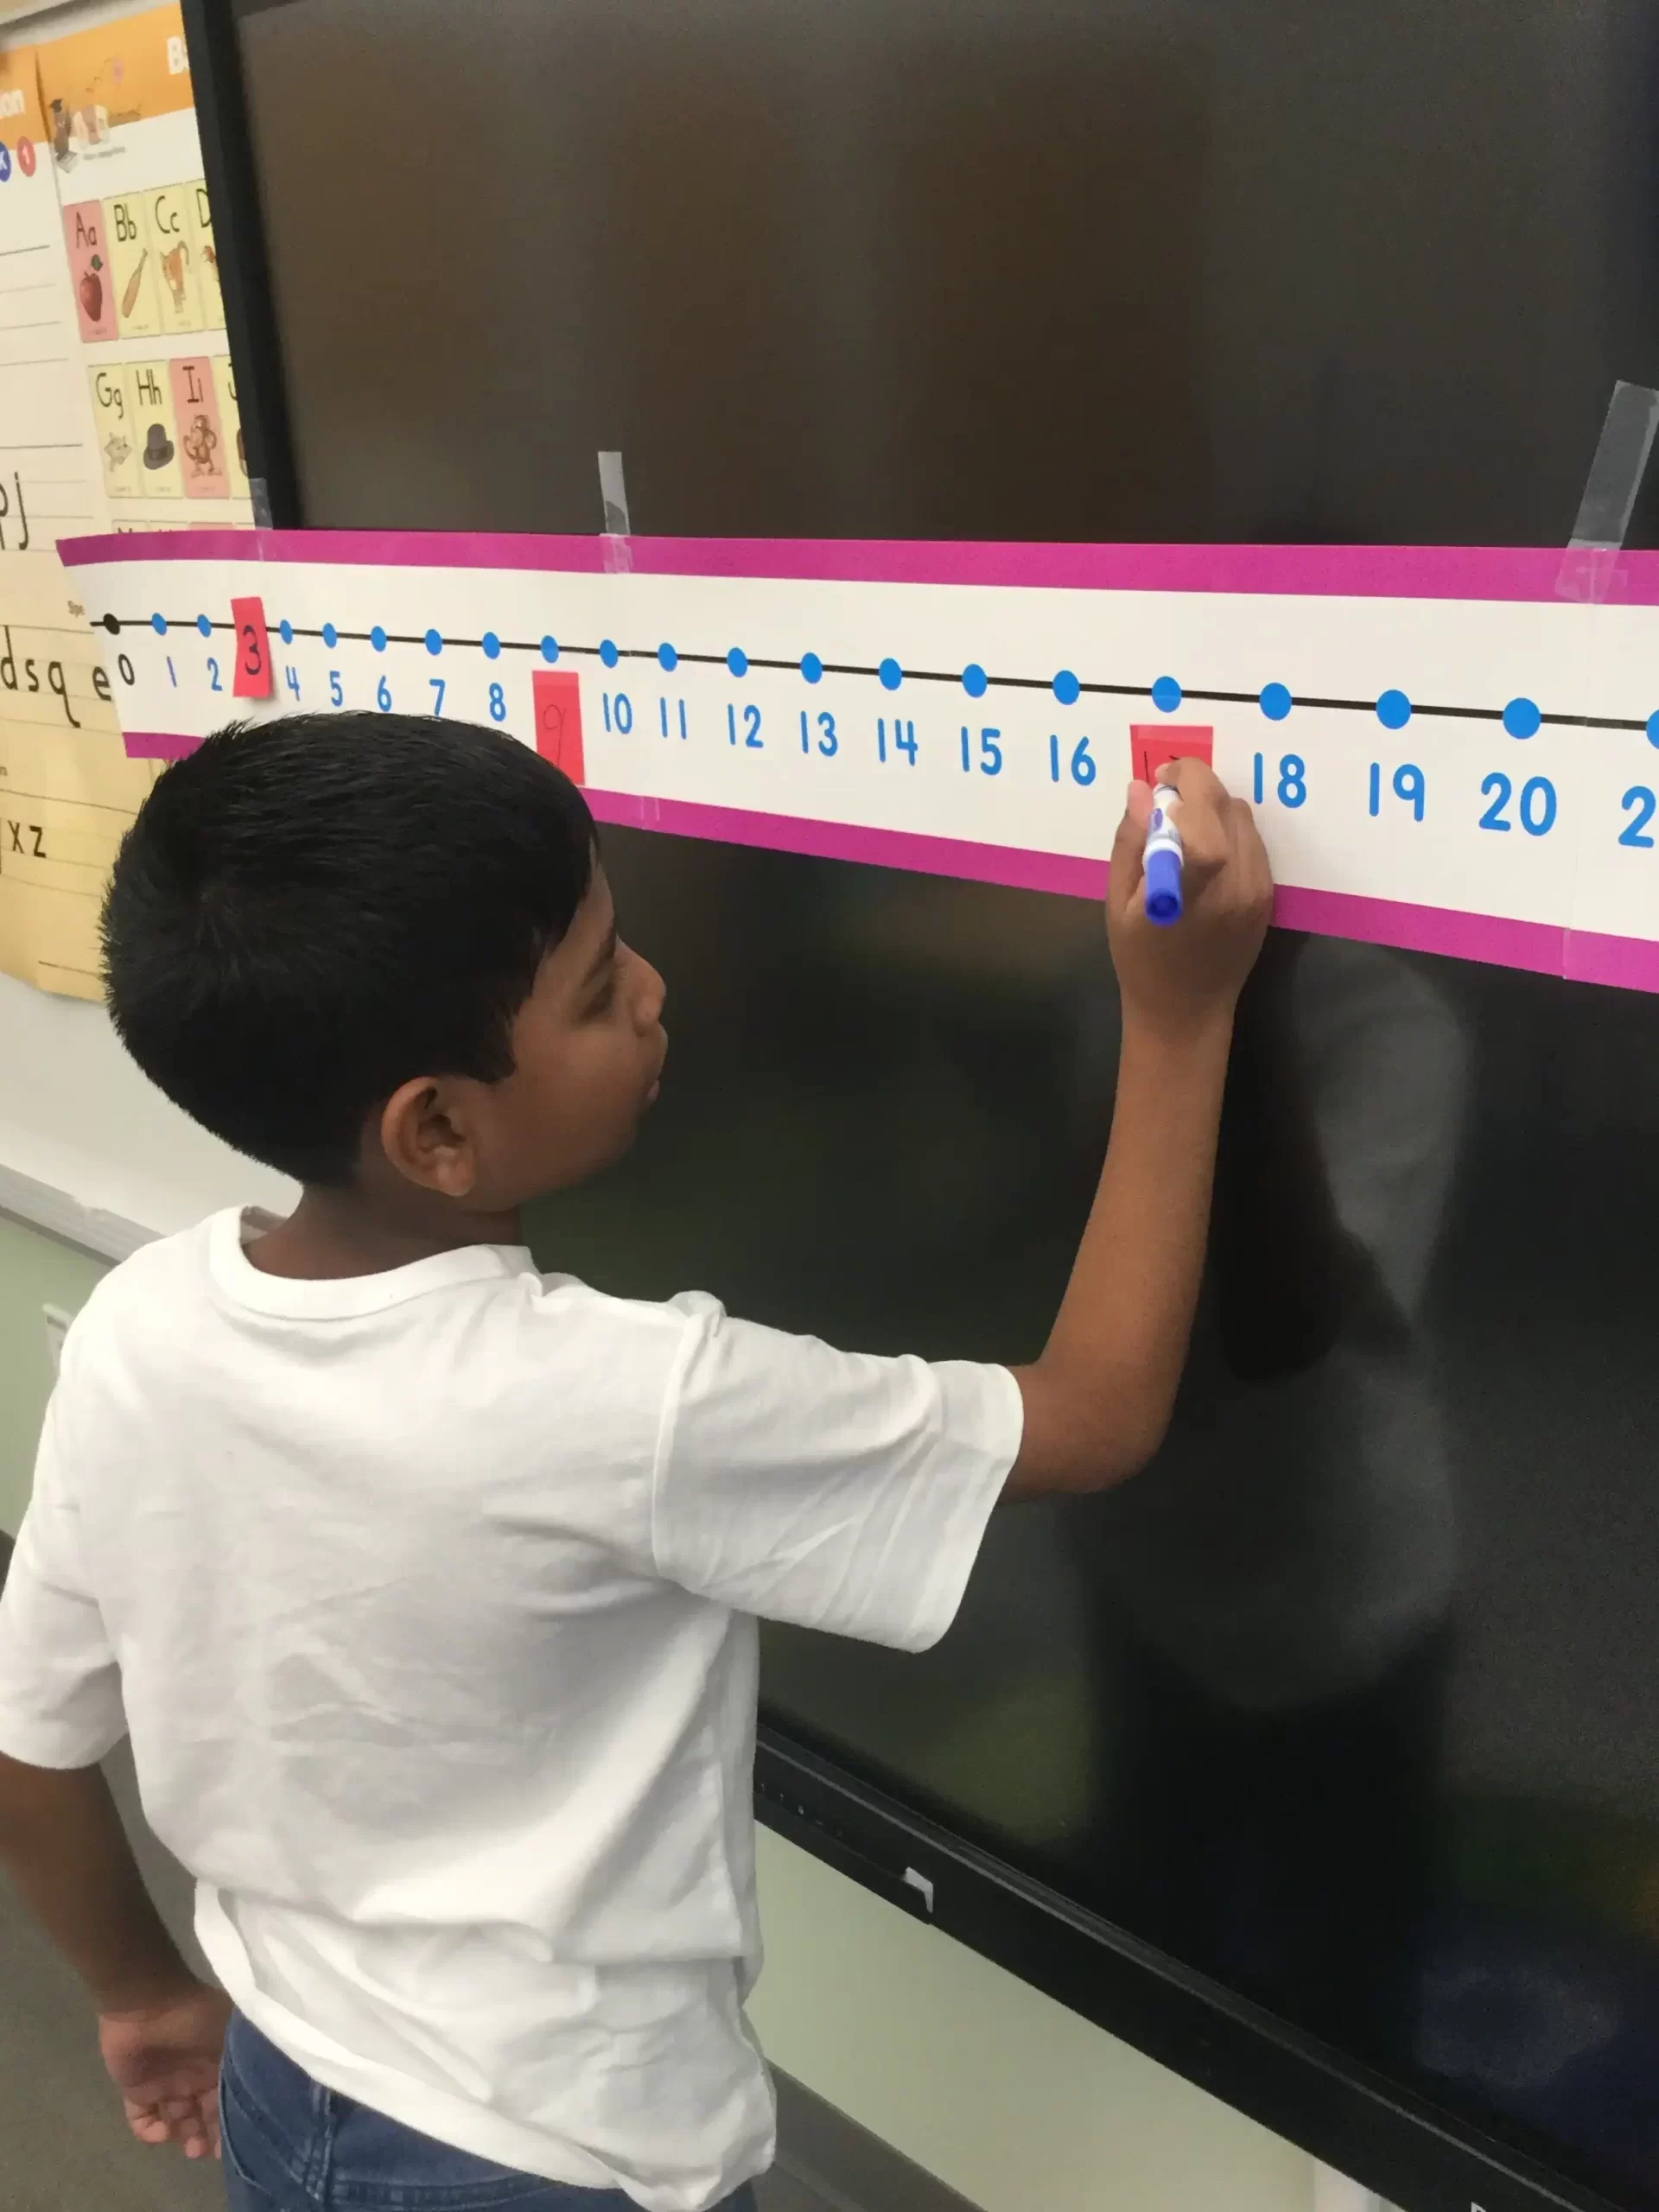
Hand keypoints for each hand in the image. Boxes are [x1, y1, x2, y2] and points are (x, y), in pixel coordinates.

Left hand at [98, 1979, 229, 2159]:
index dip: (232, 2123)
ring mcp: (165, 2084)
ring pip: (176, 2121)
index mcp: (217, 2064)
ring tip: (190, 2147)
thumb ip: (242, 2064)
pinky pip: (142, 2120)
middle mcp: (194, 2077)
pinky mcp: (137, 2090)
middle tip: (206, 2150)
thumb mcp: (229, 2037)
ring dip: (183, 2137)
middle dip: (207, 2136)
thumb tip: (264, 2092)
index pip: (227, 2099)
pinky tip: (160, 2132)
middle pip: (202, 2115)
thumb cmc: (194, 2018)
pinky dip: (149, 2132)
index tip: (237, 2144)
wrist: (146, 2003)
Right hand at [1106, 757, 1271, 1040]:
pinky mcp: (1267, 896)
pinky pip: (1253, 842)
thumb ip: (1131, 842)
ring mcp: (1257, 891)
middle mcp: (1235, 884)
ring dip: (1213, 810)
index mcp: (1193, 889)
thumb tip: (1141, 790)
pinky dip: (1229, 833)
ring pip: (1244, 818)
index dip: (1186, 782)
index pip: (1205, 814)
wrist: (1185, 1013)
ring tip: (1183, 831)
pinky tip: (1204, 854)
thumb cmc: (1140, 961)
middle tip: (1165, 800)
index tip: (1161, 780)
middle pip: (1227, 806)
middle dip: (1196, 788)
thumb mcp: (1118, 904)